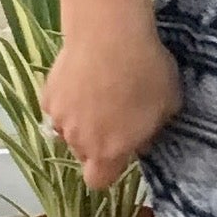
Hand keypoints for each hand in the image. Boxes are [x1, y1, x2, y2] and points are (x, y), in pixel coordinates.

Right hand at [42, 23, 181, 189]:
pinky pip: (58, 105)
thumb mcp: (169, 103)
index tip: (124, 148)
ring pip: (69, 128)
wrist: (110, 36)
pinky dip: (69, 96)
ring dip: (82, 117)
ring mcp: (59, 119)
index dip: (110, 168)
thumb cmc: (146, 71)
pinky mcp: (47, 95)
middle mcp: (79, 142)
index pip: (99, 180)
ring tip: (101, 87)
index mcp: (108, 151)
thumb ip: (154, 127)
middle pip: (85, 151)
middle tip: (117, 110)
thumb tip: (144, 135)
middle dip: (99, 138)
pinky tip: (84, 74)